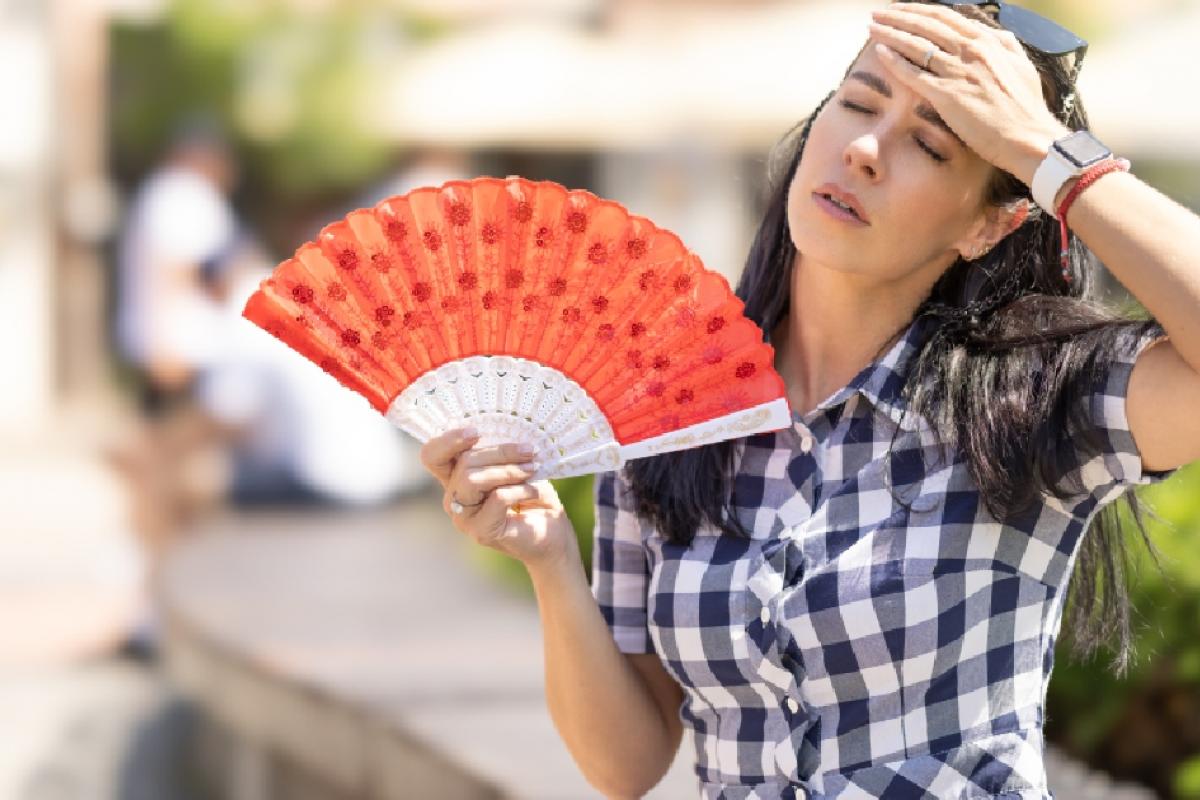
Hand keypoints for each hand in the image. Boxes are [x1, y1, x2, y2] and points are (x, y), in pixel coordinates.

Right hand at [419, 428, 576, 569]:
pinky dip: (520, 490)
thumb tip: (507, 434)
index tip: (475, 432)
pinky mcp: (480, 531)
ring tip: (533, 469)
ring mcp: (464, 517)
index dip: (447, 441)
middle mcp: (454, 497)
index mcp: (457, 476)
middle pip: (463, 462)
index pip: (433, 456)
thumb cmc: (533, 496)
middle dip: (500, 452)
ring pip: (472, 479)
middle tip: (530, 451)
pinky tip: (534, 491)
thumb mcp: (517, 466)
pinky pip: (497, 498)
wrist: (552, 533)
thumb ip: (501, 454)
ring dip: (508, 470)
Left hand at [867, 2, 1071, 183]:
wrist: (1028, 137)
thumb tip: (993, 33)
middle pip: (927, 24)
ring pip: (917, 45)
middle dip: (899, 15)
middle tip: (878, 13)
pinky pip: (914, 73)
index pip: (946, 17)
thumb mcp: (1021, 65)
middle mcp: (972, 51)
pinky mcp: (948, 95)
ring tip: (872, 27)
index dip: (920, 10)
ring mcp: (959, 72)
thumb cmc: (1026, 107)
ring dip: (891, 32)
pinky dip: (895, 60)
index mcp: (989, 41)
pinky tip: (880, 52)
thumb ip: (1005, 45)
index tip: (902, 8)